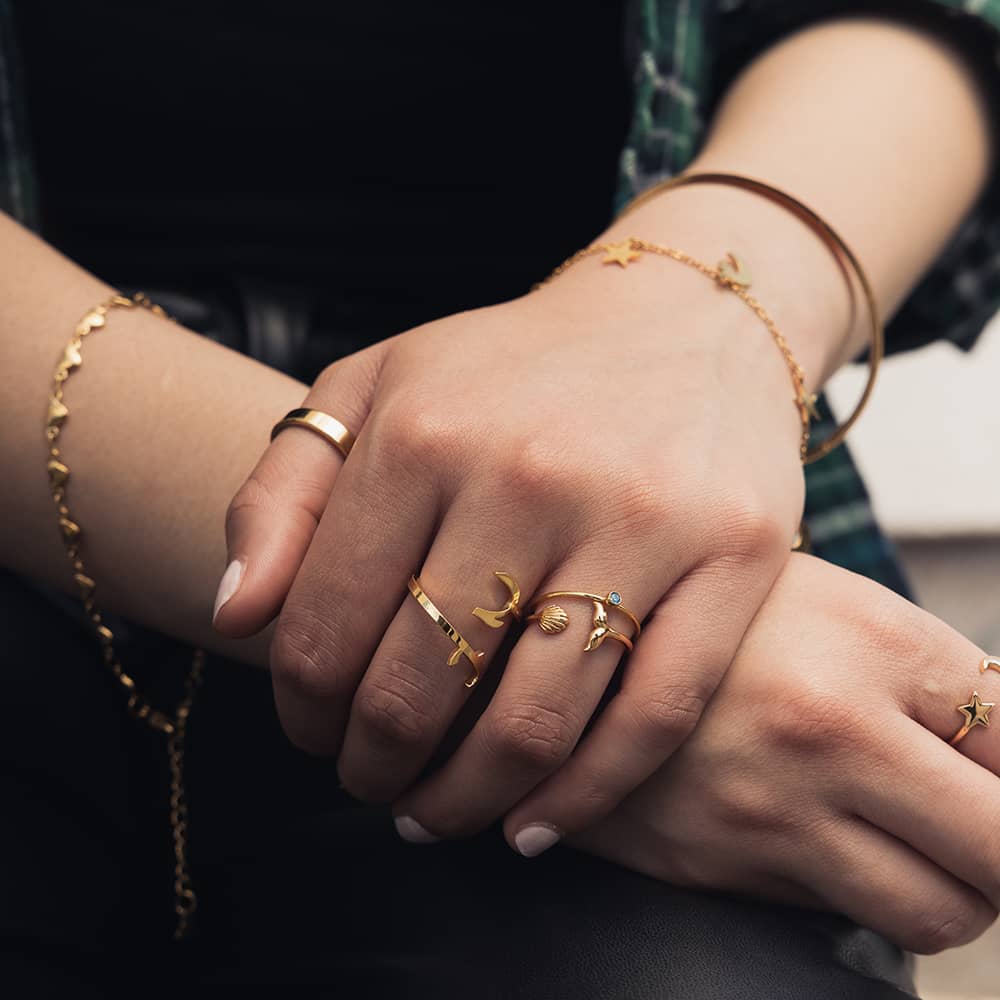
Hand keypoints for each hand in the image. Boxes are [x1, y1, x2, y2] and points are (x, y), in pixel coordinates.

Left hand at [214, 237, 806, 839]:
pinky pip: (654, 716)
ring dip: (464, 801)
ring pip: (533, 722)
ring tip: (434, 814)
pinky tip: (534, 826)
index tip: (311, 732)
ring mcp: (641, 520)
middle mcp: (528, 475)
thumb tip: (238, 618)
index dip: (303, 708)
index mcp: (424, 432)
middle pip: (421, 687)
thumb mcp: (376, 387)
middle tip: (371, 781)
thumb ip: (280, 493)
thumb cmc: (515, 367)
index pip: (325, 625)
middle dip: (374, 764)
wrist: (686, 317)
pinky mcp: (735, 558)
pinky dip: (585, 796)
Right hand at [553, 554, 999, 953]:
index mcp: (872, 639)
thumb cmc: (717, 612)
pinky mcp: (717, 864)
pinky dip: (858, 884)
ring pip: (940, 912)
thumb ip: (938, 679)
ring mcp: (770, 808)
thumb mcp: (835, 605)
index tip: (996, 772)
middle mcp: (828, 728)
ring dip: (950, 886)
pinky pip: (841, 911)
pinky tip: (814, 826)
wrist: (560, 642)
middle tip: (973, 820)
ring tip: (910, 836)